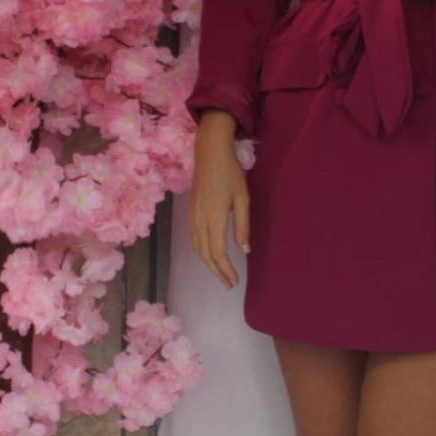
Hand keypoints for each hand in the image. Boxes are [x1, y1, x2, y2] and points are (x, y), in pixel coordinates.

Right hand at [188, 110, 249, 289]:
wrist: (209, 152)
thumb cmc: (230, 172)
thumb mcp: (243, 198)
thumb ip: (242, 226)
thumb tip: (245, 250)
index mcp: (214, 218)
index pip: (218, 252)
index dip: (225, 269)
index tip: (234, 281)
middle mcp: (199, 220)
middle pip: (205, 254)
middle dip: (217, 271)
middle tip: (229, 283)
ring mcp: (192, 216)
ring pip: (197, 248)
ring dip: (208, 264)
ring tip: (221, 274)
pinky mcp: (190, 212)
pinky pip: (193, 239)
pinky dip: (201, 252)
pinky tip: (209, 256)